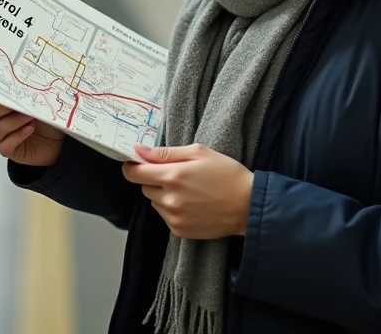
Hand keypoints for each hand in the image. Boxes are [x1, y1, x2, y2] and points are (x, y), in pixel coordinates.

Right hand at [0, 93, 64, 165]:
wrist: (58, 138)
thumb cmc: (46, 116)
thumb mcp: (38, 98)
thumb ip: (25, 90)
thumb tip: (20, 82)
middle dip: (2, 108)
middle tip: (18, 103)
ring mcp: (2, 136)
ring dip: (13, 122)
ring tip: (30, 116)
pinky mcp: (9, 150)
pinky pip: (4, 146)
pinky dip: (16, 137)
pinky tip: (29, 129)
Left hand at [122, 143, 253, 239]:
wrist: (248, 205)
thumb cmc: (227, 173)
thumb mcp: (199, 153)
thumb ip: (165, 152)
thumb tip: (139, 150)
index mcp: (172, 176)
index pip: (134, 173)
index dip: (132, 166)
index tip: (138, 164)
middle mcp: (170, 199)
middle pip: (144, 187)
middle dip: (154, 180)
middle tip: (177, 175)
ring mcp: (174, 217)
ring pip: (154, 202)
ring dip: (163, 195)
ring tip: (188, 191)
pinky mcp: (180, 231)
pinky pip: (165, 216)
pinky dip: (173, 210)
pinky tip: (192, 204)